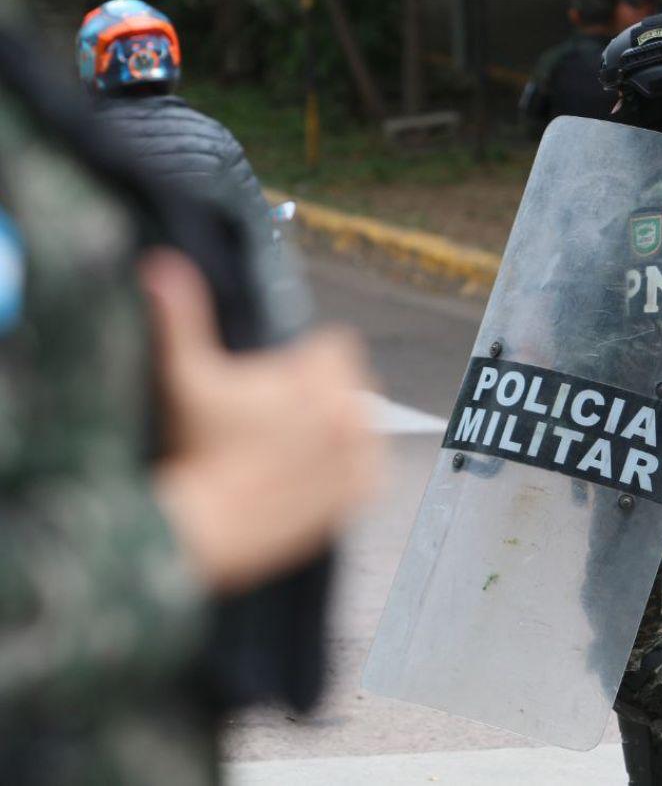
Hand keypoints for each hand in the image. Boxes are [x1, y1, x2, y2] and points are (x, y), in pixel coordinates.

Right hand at [143, 250, 381, 594]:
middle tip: (277, 416)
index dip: (306, 357)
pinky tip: (310, 472)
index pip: (337, 345)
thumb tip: (161, 265)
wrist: (206, 527)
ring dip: (337, 427)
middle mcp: (353, 411)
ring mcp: (362, 455)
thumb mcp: (184, 376)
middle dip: (323, 391)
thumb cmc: (195, 449)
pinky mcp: (364, 492)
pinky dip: (348, 467)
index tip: (278, 378)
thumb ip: (179, 315)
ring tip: (290, 447)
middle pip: (351, 382)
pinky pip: (370, 465)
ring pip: (361, 422)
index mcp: (322, 375)